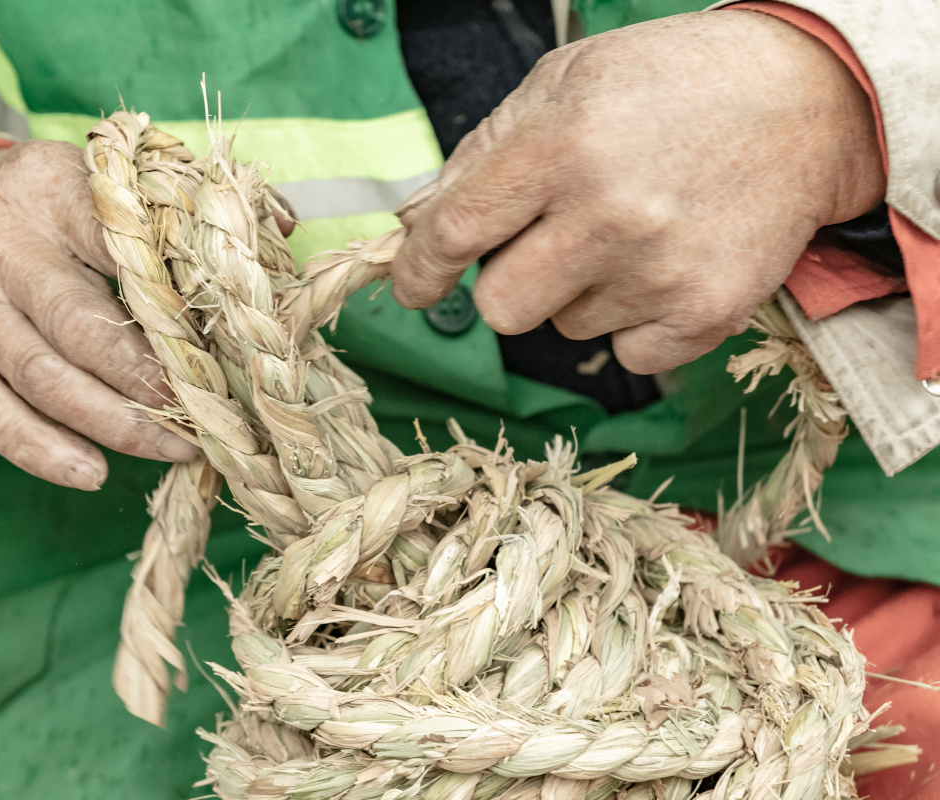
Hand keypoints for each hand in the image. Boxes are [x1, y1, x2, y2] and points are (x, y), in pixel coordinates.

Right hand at [0, 140, 198, 490]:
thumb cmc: (45, 204)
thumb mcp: (104, 178)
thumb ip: (188, 198)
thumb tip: (280, 231)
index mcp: (54, 190)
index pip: (125, 248)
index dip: (180, 304)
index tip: (230, 344)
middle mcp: (1, 245)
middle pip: (84, 327)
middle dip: (153, 381)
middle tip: (210, 416)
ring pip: (45, 378)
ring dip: (116, 425)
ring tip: (176, 450)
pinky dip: (39, 450)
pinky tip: (88, 473)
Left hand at [391, 10, 884, 373]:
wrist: (809, 99)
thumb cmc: (672, 85)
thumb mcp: (567, 81)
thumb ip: (483, 153)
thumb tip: (416, 223)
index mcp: (561, 146)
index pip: (454, 233)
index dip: (419, 270)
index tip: (414, 287)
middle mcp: (608, 215)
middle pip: (500, 308)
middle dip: (510, 281)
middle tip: (552, 240)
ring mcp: (660, 271)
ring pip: (564, 328)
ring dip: (581, 292)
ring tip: (632, 232)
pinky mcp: (706, 313)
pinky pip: (625, 354)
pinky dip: (635, 322)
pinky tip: (666, 264)